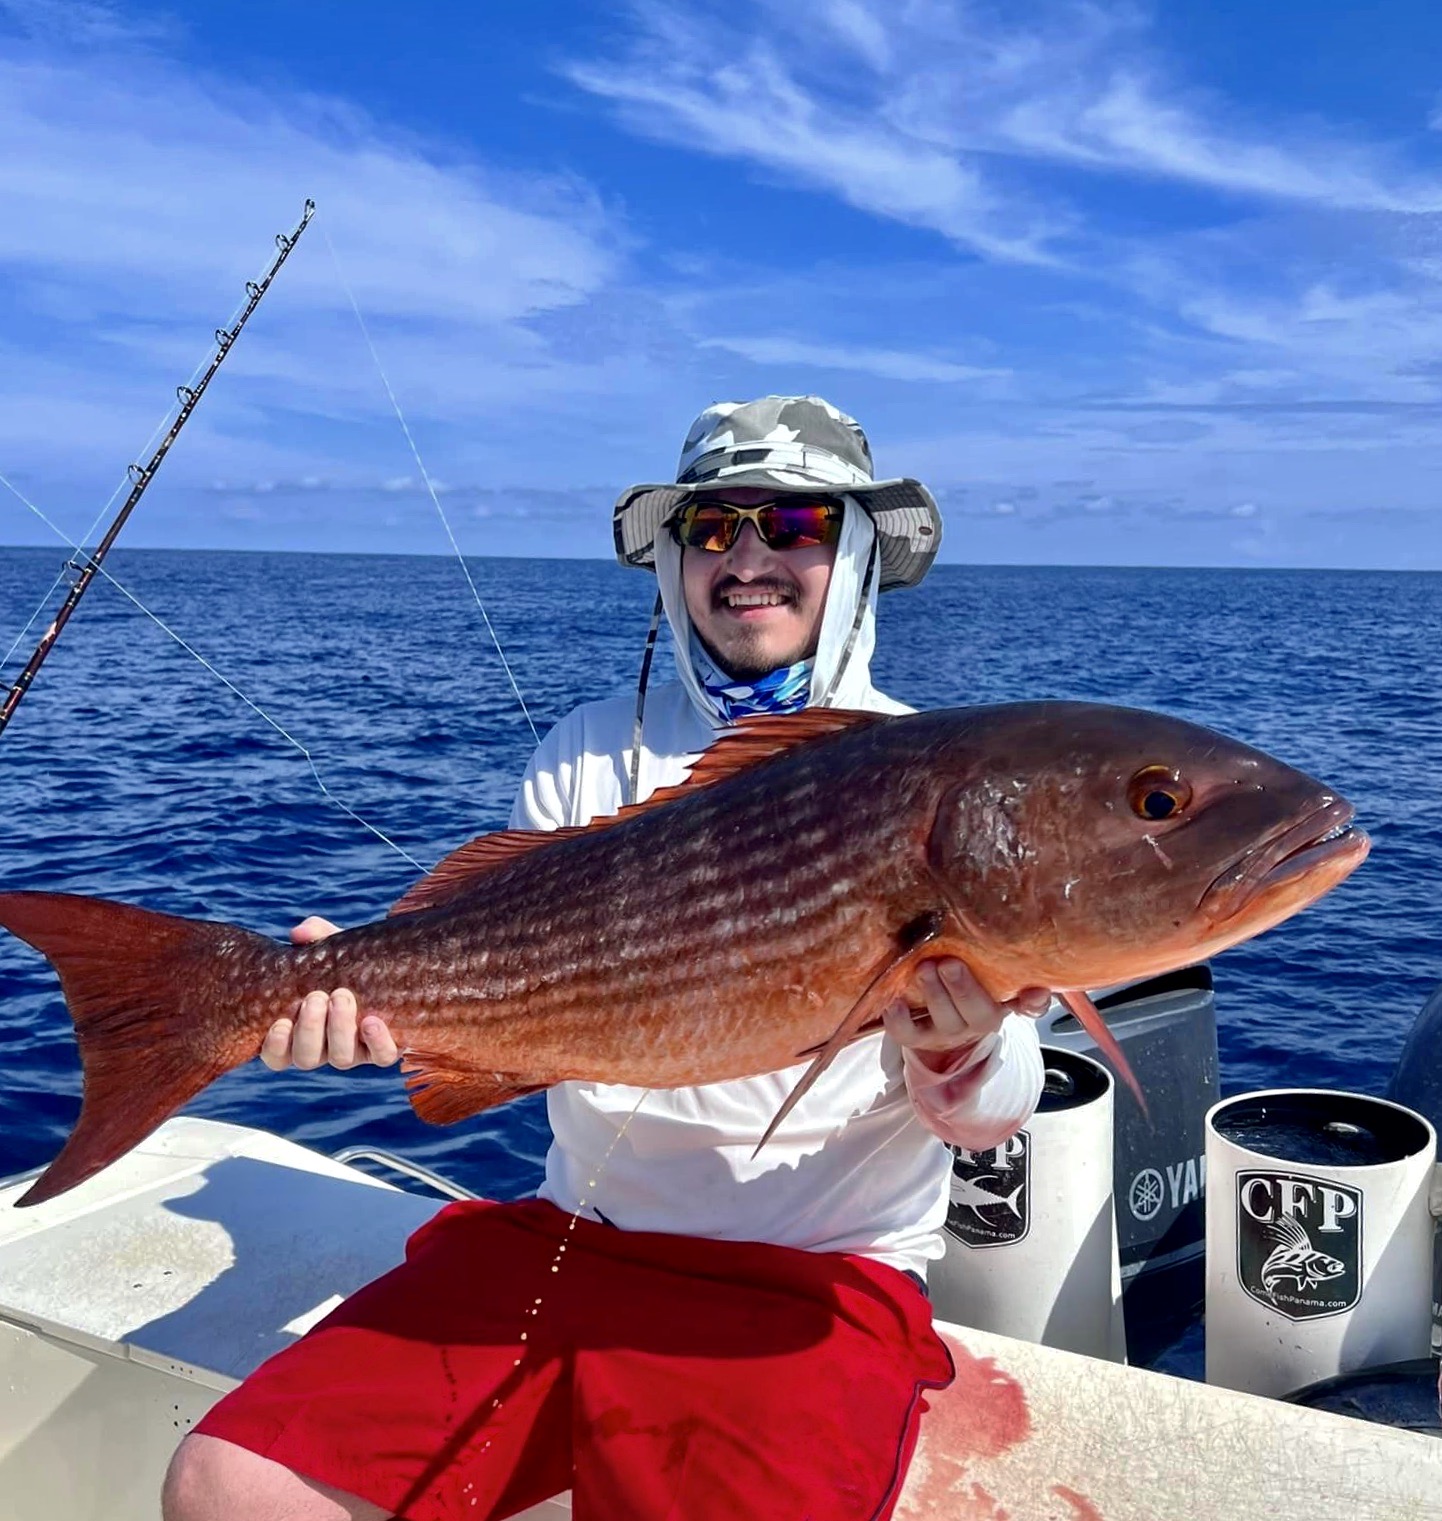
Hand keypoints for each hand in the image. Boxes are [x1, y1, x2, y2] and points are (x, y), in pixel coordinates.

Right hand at [259, 916, 399, 1071]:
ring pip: (340, 1058)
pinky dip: (377, 1041)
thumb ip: (314, 936)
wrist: (392, 967)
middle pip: (307, 1058)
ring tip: (341, 996)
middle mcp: (324, 1048)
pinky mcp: (385, 1050)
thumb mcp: (331, 947)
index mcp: (300, 1032)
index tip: (280, 1022)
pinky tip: (371, 1021)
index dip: (275, 1046)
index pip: (277, 1055)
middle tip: (316, 997)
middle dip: (309, 1029)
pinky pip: (381, 1057)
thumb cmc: (349, 961)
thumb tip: (299, 933)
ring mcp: (355, 1052)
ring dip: (338, 1029)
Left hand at [883, 957, 1050, 1072]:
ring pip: (944, 1021)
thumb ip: (1008, 974)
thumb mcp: (989, 981)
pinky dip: (899, 1019)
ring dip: (934, 995)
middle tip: (949, 963)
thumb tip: (1037, 980)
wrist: (940, 1024)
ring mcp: (947, 1032)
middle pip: (978, 1013)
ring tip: (924, 969)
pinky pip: (909, 1036)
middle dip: (963, 988)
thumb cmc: (967, 991)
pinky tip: (893, 1001)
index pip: (1027, 1008)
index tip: (1035, 991)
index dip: (1033, 1002)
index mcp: (1001, 1005)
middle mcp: (977, 1022)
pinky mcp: (919, 1038)